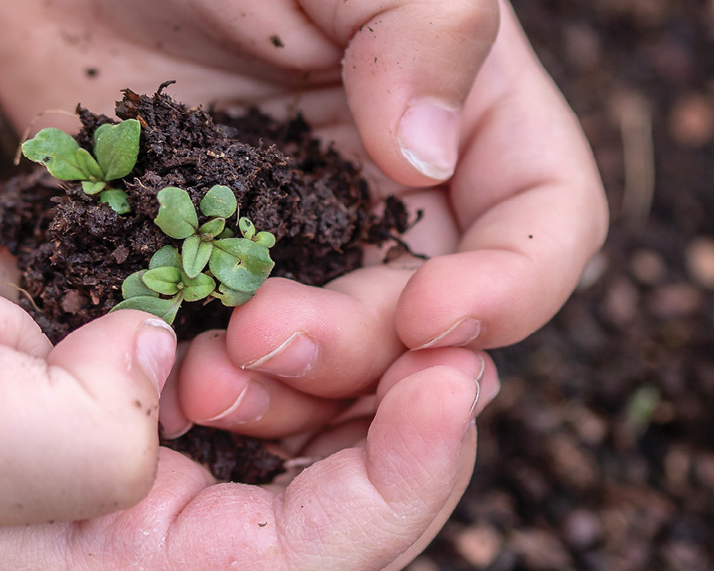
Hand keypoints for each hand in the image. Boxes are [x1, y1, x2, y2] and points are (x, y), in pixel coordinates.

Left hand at [0, 0, 606, 427]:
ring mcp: (301, 231)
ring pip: (341, 359)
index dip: (513, 286)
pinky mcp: (210, 262)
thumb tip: (427, 160)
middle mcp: (395, 185)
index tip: (432, 317)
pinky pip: (236, 351)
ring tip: (207, 380)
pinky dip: (217, 383)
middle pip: (434, 316)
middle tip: (268, 337)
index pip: (546, 219)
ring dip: (292, 390)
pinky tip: (167, 381)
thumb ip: (420, 26)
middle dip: (368, 350)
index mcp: (463, 105)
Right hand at [0, 150, 497, 570]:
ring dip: (370, 392)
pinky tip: (333, 294)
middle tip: (467, 353)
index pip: (301, 563)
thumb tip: (170, 380)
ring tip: (416, 321)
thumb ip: (89, 446)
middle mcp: (140, 524)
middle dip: (413, 445)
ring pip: (308, 447)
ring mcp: (144, 446)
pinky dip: (312, 343)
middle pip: (331, 521)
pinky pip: (263, 375)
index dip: (400, 485)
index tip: (457, 385)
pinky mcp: (140, 369)